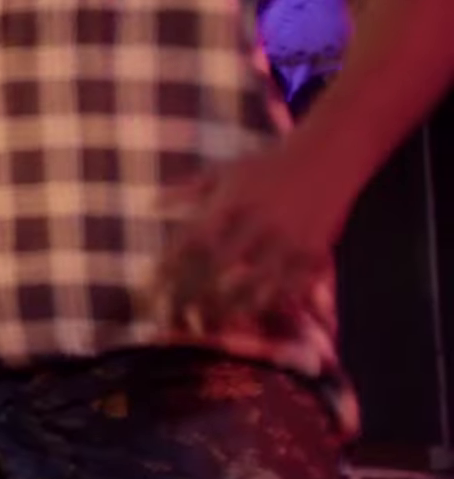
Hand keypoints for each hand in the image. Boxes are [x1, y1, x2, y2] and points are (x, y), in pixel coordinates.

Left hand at [158, 149, 353, 335]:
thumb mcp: (224, 172)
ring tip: (212, 321)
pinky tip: (255, 312)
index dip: (172, 266)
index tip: (155, 286)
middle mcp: (259, 223)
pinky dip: (272, 303)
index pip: (193, 240)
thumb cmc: (267, 165)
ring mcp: (289, 240)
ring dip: (232, 306)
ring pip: (256, 285)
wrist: (328, 157)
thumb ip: (188, 191)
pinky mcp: (315, 252)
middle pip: (219, 267)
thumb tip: (149, 204)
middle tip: (179, 314)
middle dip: (195, 293)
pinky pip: (292, 287)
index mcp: (232, 203)